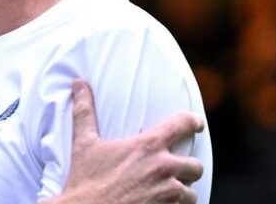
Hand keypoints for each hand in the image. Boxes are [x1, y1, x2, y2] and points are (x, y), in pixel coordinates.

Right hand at [38, 79, 203, 203]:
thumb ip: (85, 111)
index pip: (183, 124)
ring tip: (168, 193)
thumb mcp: (84, 144)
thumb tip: (78, 83)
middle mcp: (164, 168)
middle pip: (196, 165)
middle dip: (188, 169)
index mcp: (148, 146)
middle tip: (176, 171)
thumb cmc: (86, 181)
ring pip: (192, 192)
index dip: (194, 121)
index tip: (197, 123)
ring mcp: (169, 194)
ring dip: (183, 192)